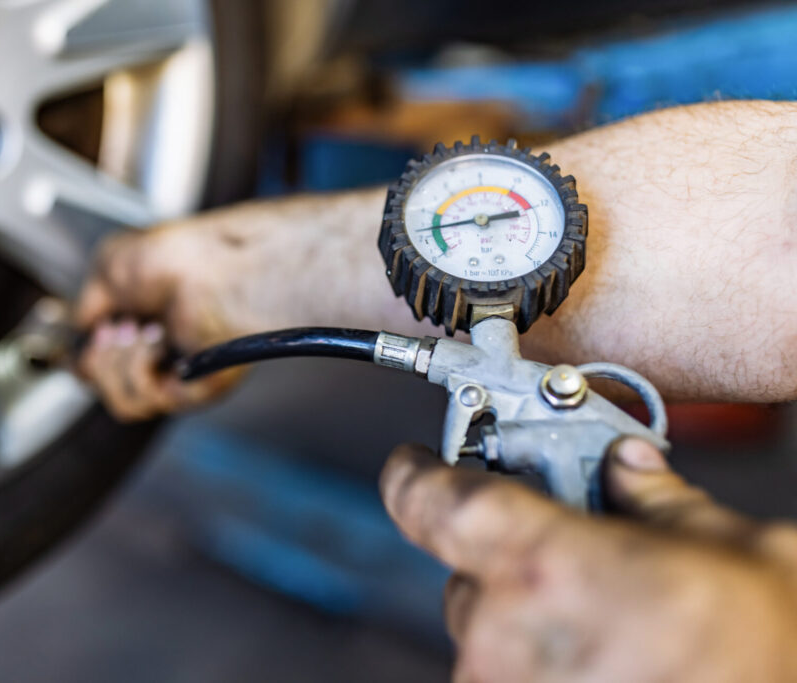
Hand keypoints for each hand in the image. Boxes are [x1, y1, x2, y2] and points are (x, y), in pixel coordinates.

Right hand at [75, 212, 249, 420]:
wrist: (210, 266)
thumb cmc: (176, 257)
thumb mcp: (108, 267)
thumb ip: (85, 305)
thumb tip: (79, 329)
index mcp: (144, 326)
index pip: (102, 367)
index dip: (89, 358)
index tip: (95, 333)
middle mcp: (161, 354)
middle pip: (106, 388)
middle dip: (100, 358)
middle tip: (118, 328)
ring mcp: (179, 374)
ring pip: (123, 403)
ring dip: (117, 365)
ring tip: (139, 332)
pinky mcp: (194, 390)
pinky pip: (144, 402)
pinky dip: (138, 370)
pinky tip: (154, 342)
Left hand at [380, 439, 796, 681]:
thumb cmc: (765, 658)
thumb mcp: (729, 551)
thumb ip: (656, 498)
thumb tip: (630, 467)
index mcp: (543, 565)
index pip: (432, 503)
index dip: (414, 475)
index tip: (414, 463)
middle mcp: (506, 634)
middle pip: (469, 570)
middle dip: (510, 557)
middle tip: (569, 552)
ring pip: (485, 630)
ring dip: (527, 614)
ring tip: (604, 619)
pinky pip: (505, 672)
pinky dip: (538, 658)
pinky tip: (600, 655)